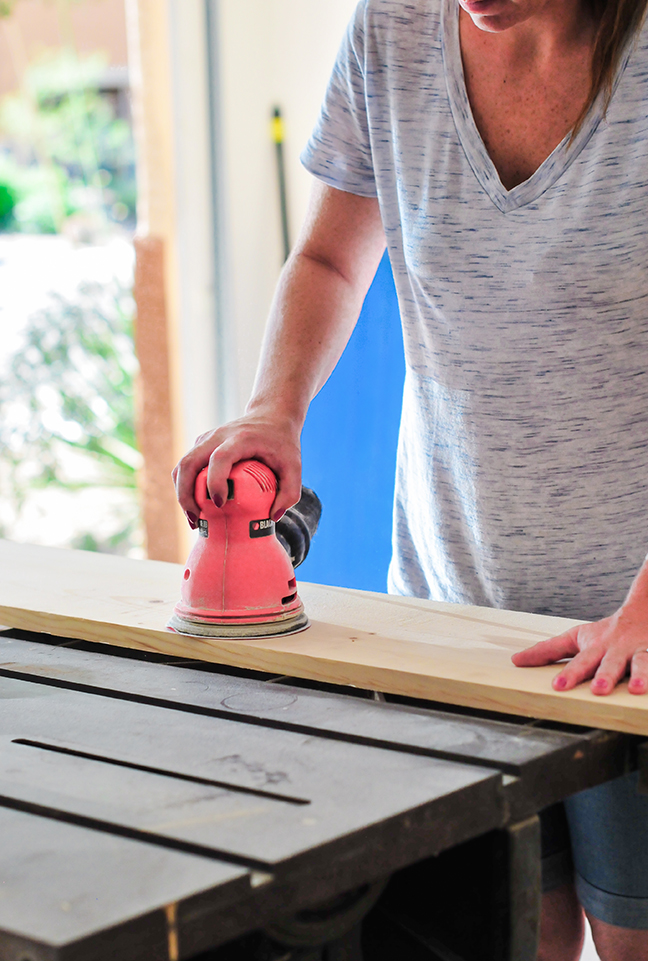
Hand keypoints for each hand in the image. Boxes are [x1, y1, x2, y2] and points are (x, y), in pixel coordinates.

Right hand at [172, 413, 301, 527]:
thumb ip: (290, 492)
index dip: (215, 482)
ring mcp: (206, 439)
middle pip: (189, 463)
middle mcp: (218, 436)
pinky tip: (196, 506)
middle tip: (196, 520)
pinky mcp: (201, 445)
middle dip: (187, 495)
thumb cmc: (282, 442)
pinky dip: (185, 487)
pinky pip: (186, 467)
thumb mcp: (294, 465)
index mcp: (240, 438)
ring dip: (182, 493)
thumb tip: (272, 517)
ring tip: (194, 518)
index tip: (220, 504)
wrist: (271, 415)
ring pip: (182, 466)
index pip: (219, 458)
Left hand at [512, 604, 647, 695]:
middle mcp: (617, 650)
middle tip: (598, 690)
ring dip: (640, 675)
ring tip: (637, 689)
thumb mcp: (575, 638)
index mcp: (595, 648)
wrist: (644, 612)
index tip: (558, 686)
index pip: (580, 662)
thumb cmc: (606, 633)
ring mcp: (639, 653)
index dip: (570, 674)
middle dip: (605, 676)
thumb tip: (515, 660)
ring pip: (641, 663)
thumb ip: (547, 650)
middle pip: (610, 664)